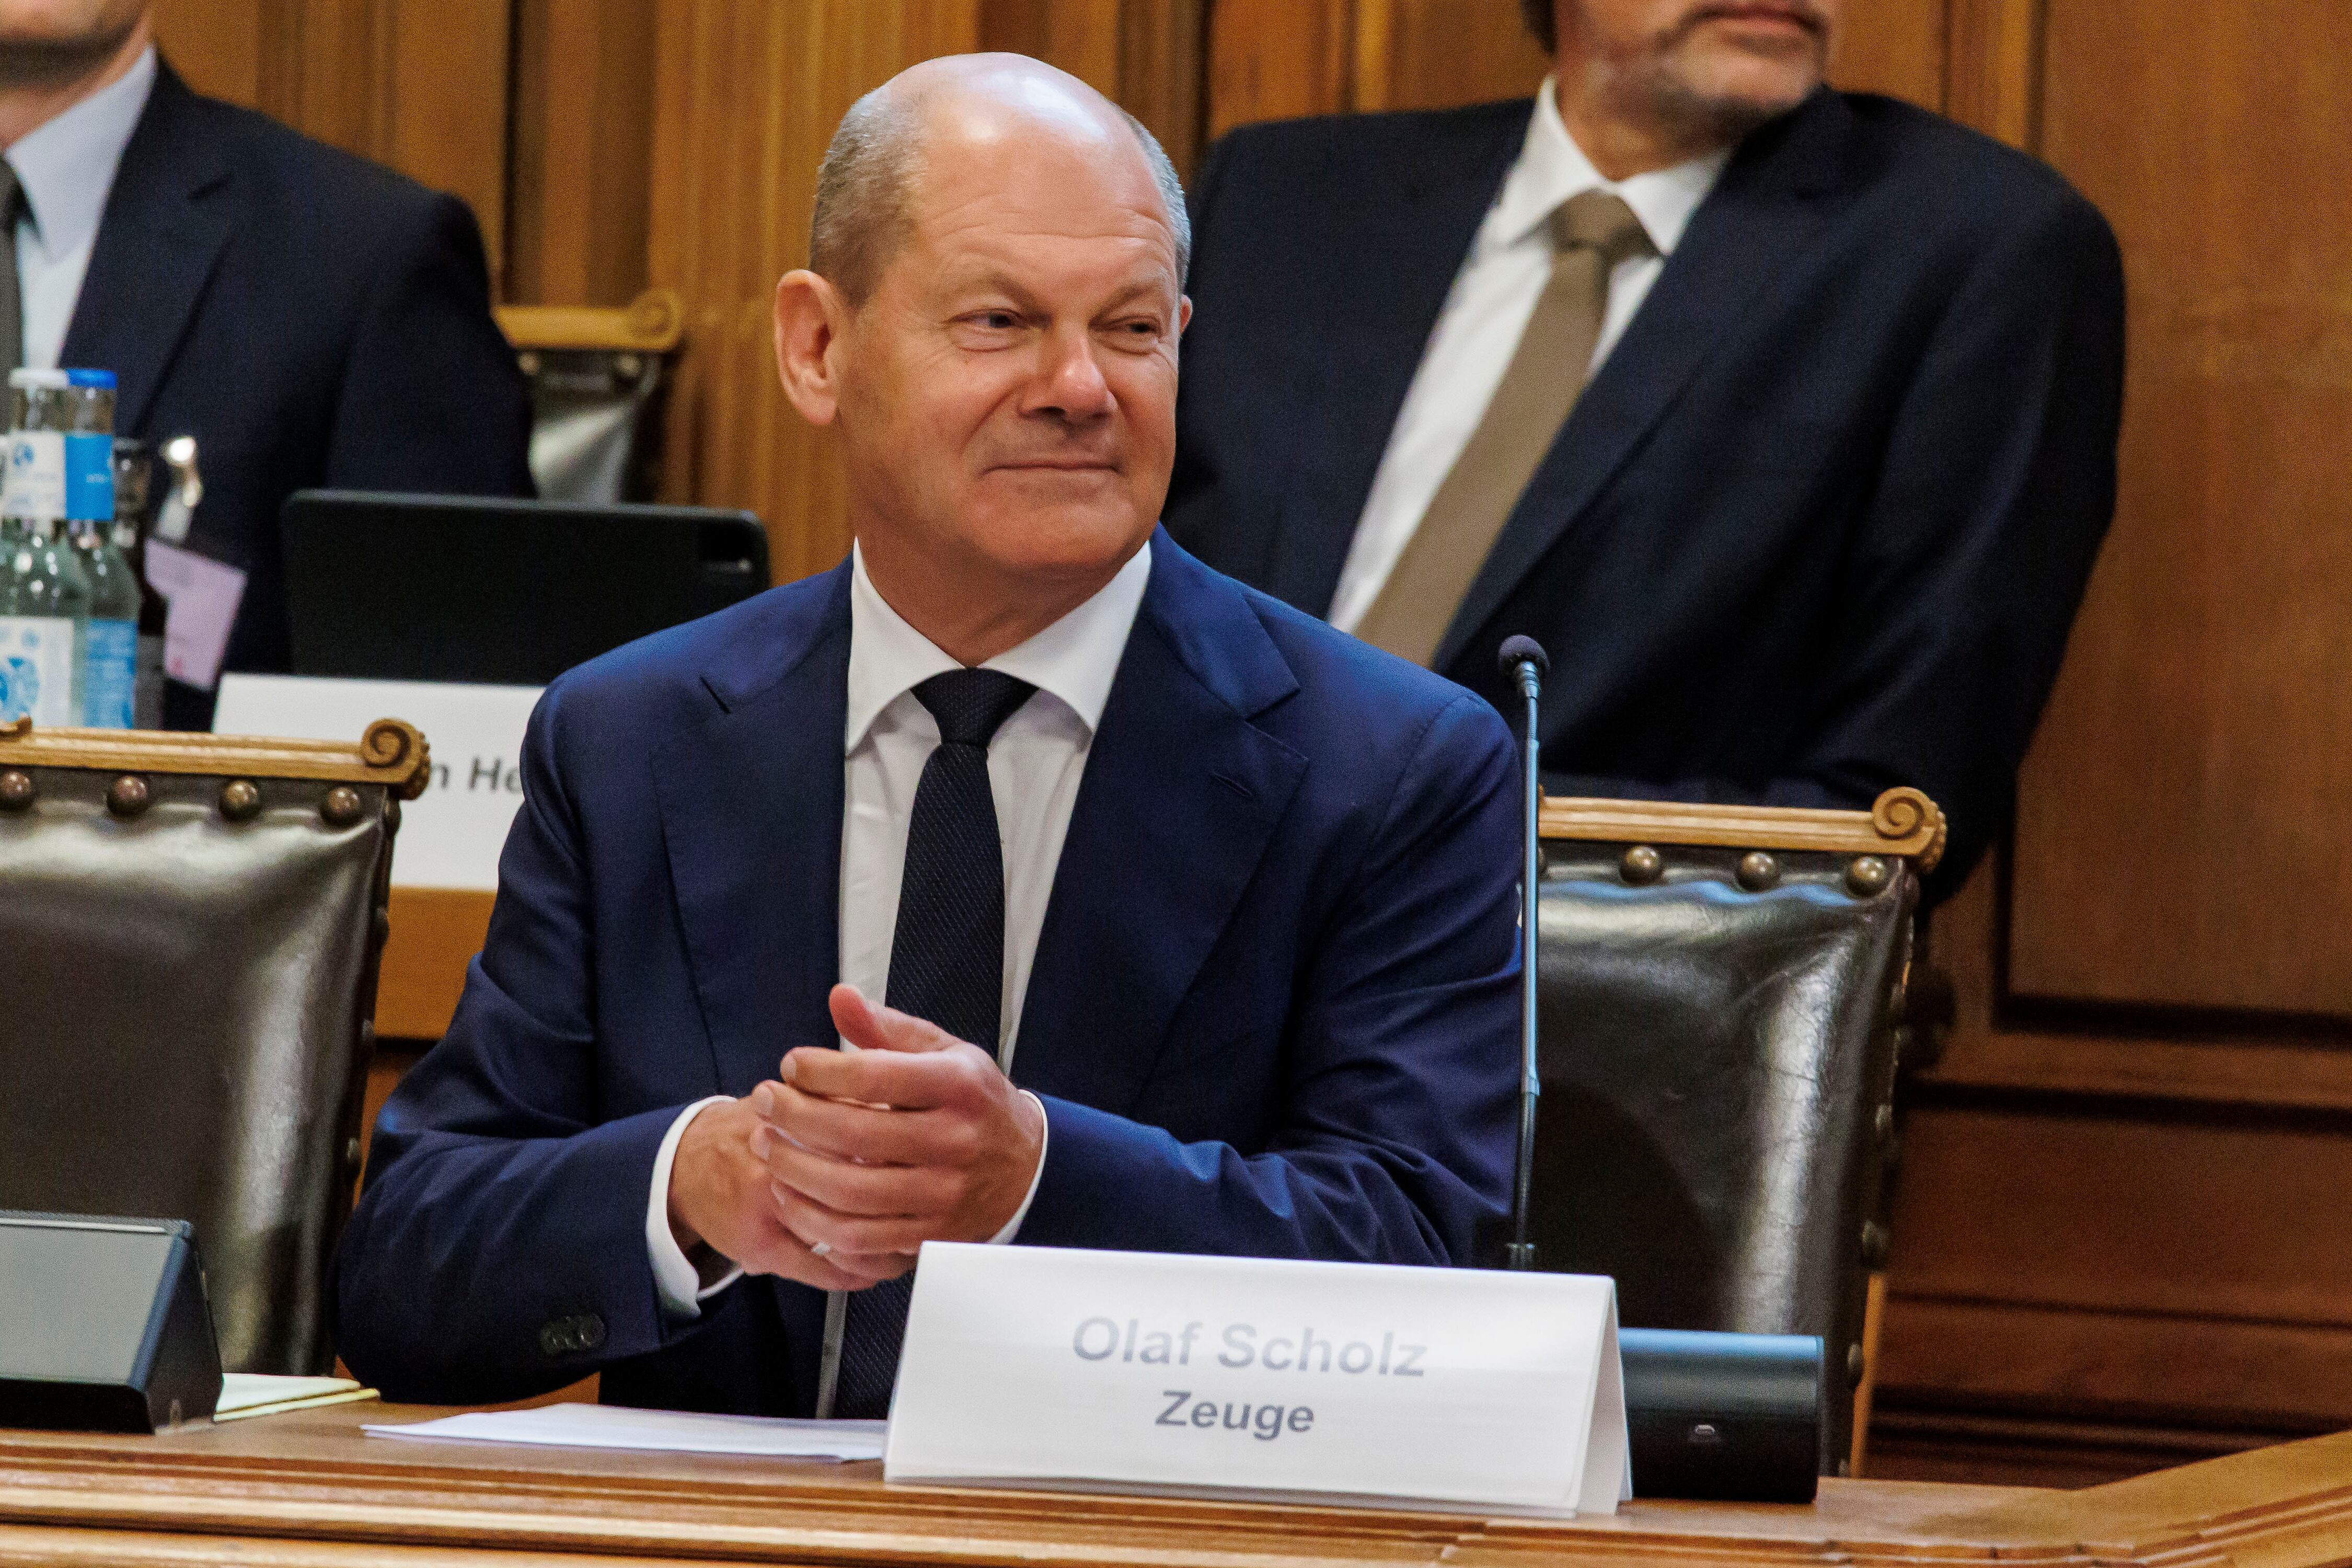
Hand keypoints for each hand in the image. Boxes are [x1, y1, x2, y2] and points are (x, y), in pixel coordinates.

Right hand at [665, 1096, 910, 1290]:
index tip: (933, 1166)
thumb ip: (846, 1100)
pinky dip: (853, 1272)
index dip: (908, 1156)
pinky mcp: (761, 1244)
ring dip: (885, 1247)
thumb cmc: (753, 1129)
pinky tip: (874, 1270)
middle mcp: (785, 1161)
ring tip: (909, 1246)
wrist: (688, 1164)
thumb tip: (905, 1112)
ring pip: (846, 1235)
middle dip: (905, 1203)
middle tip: (934, 1211)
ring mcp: (772, 1206)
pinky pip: (820, 1269)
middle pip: (863, 1187)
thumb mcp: (798, 1098)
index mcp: (797, 1119)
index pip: (868, 1137)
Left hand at [749, 984, 1046, 1257]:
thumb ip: (888, 1028)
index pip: (875, 1076)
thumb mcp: (945, 1053)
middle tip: (763, 1102)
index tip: (791, 1065)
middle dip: (794, 1118)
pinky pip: (859, 1238)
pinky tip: (789, 1194)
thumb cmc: (974, 1103)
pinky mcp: (928, 1235)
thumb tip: (840, 998)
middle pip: (856, 1135)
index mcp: (958, 1086)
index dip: (821, 1070)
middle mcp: (954, 1141)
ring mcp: (943, 1194)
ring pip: (851, 1193)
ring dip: (794, 1170)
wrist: (1026, 1170)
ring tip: (765, 1145)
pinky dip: (813, 1219)